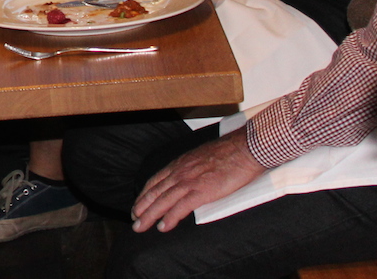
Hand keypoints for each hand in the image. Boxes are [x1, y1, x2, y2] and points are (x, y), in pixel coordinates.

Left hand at [131, 127, 265, 232]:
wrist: (242, 149)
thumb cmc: (227, 153)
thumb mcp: (200, 157)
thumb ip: (191, 168)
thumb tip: (189, 177)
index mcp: (179, 164)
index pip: (155, 181)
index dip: (144, 194)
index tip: (137, 204)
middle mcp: (179, 173)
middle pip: (154, 192)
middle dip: (141, 207)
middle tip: (134, 221)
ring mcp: (188, 182)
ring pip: (162, 201)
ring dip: (149, 215)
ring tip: (140, 227)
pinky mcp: (201, 192)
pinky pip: (180, 207)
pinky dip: (169, 218)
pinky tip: (163, 227)